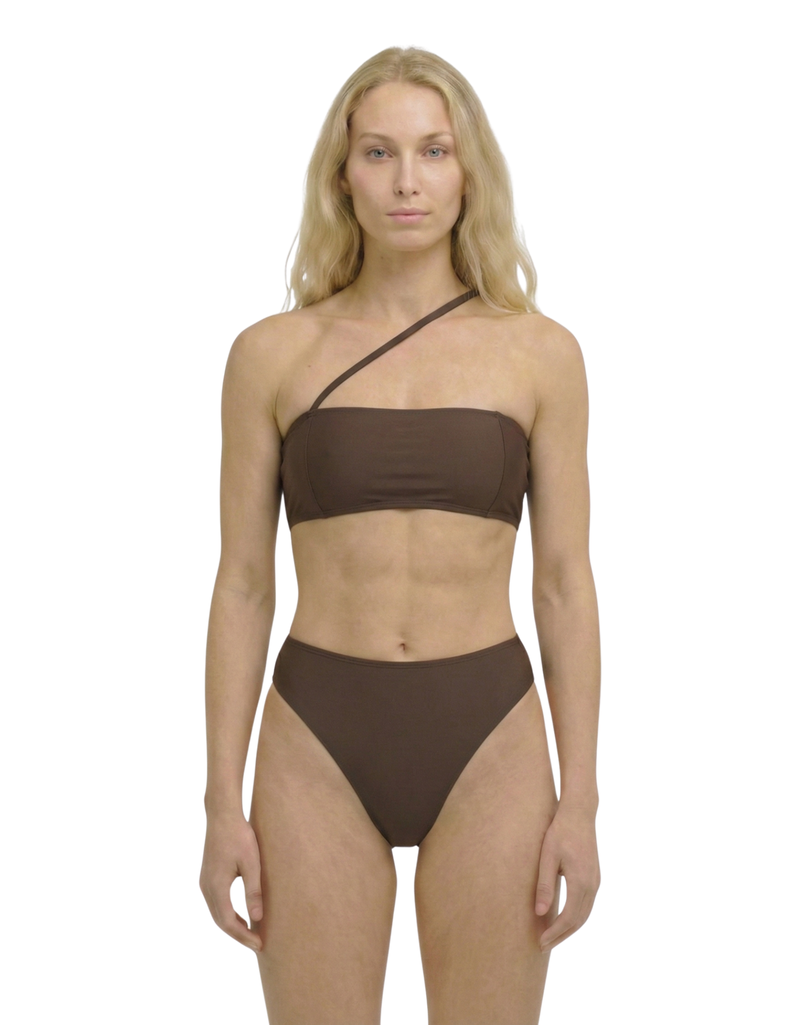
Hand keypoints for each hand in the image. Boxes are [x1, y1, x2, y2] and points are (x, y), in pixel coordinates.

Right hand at [199, 810, 263, 952]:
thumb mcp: (251, 863)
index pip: (229, 922)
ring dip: (232, 926)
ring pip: (217, 913)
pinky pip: (216, 903)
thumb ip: (254, 891)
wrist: (222, 815)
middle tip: (257, 944)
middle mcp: (206, 887)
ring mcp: (205, 882)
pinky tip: (241, 915)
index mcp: (216, 886)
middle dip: (238, 935)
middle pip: (220, 921)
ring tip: (251, 933)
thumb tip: (257, 918)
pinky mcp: (207, 876)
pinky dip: (227, 914)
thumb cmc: (239, 836)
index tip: (259, 945)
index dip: (243, 937)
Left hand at [535, 804, 599, 951]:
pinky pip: (587, 904)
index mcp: (581, 882)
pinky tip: (563, 918)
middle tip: (543, 946)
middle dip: (561, 936)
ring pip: (585, 914)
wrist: (580, 813)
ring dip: (569, 929)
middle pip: (579, 921)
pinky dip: (576, 917)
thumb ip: (544, 884)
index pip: (568, 918)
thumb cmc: (560, 831)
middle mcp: (592, 885)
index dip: (554, 932)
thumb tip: (539, 913)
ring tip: (552, 937)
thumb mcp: (547, 856)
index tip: (540, 942)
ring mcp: (596, 881)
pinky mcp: (595, 876)